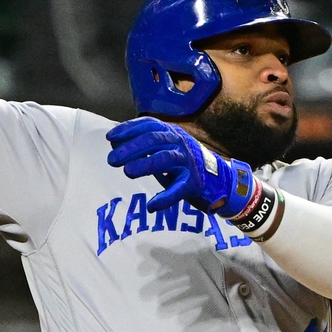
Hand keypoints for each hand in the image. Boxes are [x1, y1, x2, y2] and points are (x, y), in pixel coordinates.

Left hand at [106, 117, 255, 215]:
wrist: (220, 180)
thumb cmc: (184, 163)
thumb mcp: (165, 148)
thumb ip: (143, 145)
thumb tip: (113, 141)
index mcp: (172, 133)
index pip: (149, 125)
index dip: (128, 130)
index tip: (110, 138)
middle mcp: (181, 143)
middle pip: (154, 140)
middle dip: (131, 149)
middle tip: (112, 160)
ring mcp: (189, 162)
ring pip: (165, 159)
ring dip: (145, 164)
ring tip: (127, 172)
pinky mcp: (195, 183)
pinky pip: (178, 190)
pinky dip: (165, 199)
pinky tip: (152, 206)